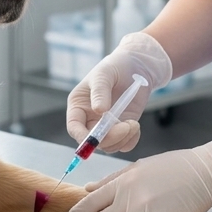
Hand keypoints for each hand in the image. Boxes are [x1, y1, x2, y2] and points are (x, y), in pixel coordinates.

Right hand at [66, 32, 171, 153]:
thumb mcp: (105, 74)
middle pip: (92, 141)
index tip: (96, 139)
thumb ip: (100, 91)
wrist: (137, 67)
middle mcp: (90, 118)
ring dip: (122, 139)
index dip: (82, 137)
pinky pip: (123, 144)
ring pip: (108, 145)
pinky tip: (136, 127)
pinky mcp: (121, 129)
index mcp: (78, 105)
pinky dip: (130, 140)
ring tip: (134, 123)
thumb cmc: (116, 66)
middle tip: (127, 126)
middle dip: (109, 138)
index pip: (74, 127)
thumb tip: (98, 110)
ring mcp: (106, 126)